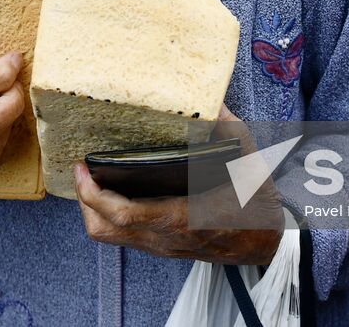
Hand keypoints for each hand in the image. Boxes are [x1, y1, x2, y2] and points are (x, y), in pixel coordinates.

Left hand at [73, 105, 282, 264]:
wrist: (267, 243)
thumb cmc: (257, 205)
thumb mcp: (248, 162)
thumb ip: (229, 129)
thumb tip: (213, 100)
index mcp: (182, 216)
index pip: (123, 215)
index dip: (93, 194)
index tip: (82, 167)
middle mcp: (165, 236)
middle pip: (104, 230)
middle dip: (83, 200)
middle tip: (81, 169)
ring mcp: (162, 245)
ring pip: (109, 237)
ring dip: (92, 210)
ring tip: (91, 179)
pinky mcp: (163, 247)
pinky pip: (123, 236)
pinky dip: (107, 215)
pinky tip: (112, 191)